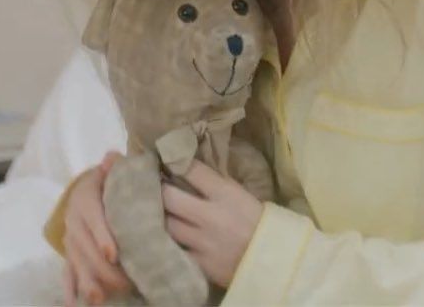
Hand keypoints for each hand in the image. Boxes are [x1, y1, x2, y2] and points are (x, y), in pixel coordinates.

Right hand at [62, 151, 131, 305]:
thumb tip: (113, 157)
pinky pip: (67, 273)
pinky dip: (70, 289)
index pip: (94, 219)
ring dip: (89, 282)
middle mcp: (74, 222)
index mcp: (86, 200)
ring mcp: (70, 240)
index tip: (113, 254)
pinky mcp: (69, 253)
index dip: (102, 237)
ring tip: (103, 297)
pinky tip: (75, 304)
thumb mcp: (110, 171)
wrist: (83, 189)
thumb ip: (115, 166)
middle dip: (104, 268)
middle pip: (86, 248)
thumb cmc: (105, 181)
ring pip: (77, 264)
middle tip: (125, 281)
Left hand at [162, 160, 263, 287]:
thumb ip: (216, 184)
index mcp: (224, 193)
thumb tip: (189, 171)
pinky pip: (174, 250)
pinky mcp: (198, 263)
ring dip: (160, 217)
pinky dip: (168, 243)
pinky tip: (162, 238)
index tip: (166, 161)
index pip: (192, 170)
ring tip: (152, 212)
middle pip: (170, 198)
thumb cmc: (257, 221)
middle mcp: (209, 215)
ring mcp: (202, 241)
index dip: (176, 162)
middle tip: (152, 187)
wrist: (272, 258)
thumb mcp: (240, 194)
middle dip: (159, 190)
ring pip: (167, 225)